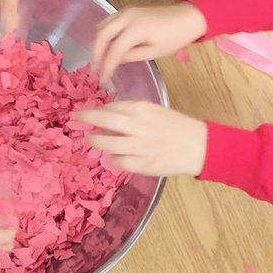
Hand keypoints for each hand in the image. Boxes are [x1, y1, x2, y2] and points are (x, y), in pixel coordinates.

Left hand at [74, 101, 207, 177]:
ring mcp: (139, 147)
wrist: (197, 146)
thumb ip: (132, 112)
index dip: (97, 109)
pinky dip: (114, 158)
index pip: (111, 107)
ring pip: (107, 143)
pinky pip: (119, 161)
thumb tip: (107, 116)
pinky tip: (115, 155)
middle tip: (75, 118)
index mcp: (142, 109)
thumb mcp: (154, 110)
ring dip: (95, 140)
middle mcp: (138, 126)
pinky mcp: (142, 165)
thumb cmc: (176, 125)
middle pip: (103, 120)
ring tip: (91, 138)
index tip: (87, 111)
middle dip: (85, 117)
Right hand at [93, 4, 206, 81]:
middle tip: (96, 70)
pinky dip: (105, 34)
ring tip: (100, 60)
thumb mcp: (154, 52)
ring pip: (103, 26)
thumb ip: (131, 56)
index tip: (102, 80)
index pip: (114, 49)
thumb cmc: (175, 37)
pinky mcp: (128, 11)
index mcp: (135, 29)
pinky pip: (109, 21)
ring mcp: (126, 11)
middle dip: (96, 53)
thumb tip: (114, 62)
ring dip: (99, 42)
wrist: (188, 17)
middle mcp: (127, 16)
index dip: (106, 66)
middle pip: (102, 34)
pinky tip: (108, 47)